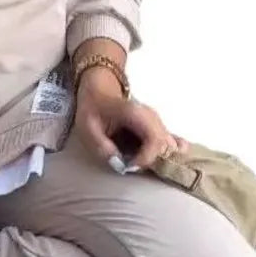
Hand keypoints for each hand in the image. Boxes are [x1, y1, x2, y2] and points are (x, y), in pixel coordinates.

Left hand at [74, 69, 188, 172]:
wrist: (100, 91)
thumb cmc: (94, 108)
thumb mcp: (87, 126)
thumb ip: (101, 145)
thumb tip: (118, 164)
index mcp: (135, 113)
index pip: (154, 140)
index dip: (145, 158)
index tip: (129, 165)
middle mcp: (151, 116)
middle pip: (164, 145)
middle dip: (148, 160)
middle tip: (128, 164)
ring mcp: (156, 121)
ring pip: (167, 145)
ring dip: (153, 157)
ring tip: (133, 159)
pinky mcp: (156, 126)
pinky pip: (167, 141)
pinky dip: (161, 152)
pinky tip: (148, 156)